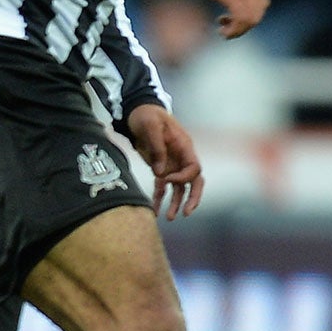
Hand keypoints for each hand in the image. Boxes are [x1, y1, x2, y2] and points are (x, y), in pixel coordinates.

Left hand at [124, 103, 203, 219]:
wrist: (137, 112)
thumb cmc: (147, 116)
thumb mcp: (151, 127)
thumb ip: (157, 148)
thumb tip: (160, 173)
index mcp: (184, 146)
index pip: (193, 168)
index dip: (183, 178)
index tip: (166, 179)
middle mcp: (181, 158)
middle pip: (194, 181)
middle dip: (193, 198)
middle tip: (187, 212)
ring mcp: (172, 164)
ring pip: (179, 188)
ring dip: (176, 203)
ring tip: (170, 218)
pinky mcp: (160, 169)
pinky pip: (163, 188)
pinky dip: (159, 199)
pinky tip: (154, 212)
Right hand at [198, 0, 268, 38]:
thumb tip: (242, 8)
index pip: (263, 2)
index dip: (252, 17)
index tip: (236, 21)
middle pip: (258, 12)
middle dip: (245, 26)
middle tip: (229, 30)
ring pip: (250, 18)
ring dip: (238, 30)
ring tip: (225, 32)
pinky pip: (239, 17)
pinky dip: (233, 29)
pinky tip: (222, 31)